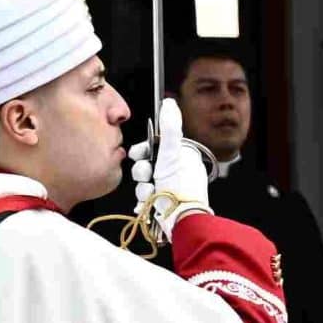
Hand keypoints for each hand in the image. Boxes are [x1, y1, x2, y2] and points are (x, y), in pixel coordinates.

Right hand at [129, 99, 212, 241]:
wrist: (181, 220)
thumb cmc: (179, 187)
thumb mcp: (172, 153)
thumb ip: (169, 128)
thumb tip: (169, 103)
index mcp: (184, 156)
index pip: (155, 146)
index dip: (143, 151)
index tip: (139, 154)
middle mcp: (179, 171)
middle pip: (147, 163)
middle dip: (142, 171)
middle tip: (147, 176)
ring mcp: (172, 188)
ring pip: (144, 181)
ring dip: (143, 187)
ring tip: (151, 193)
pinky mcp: (165, 203)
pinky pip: (146, 197)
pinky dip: (145, 200)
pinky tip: (149, 203)